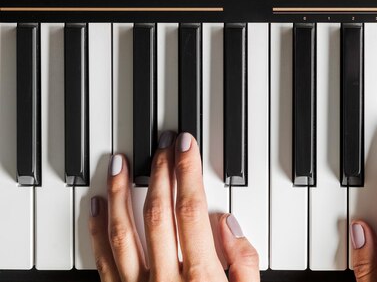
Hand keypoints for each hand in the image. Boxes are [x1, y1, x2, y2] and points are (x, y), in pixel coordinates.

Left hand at [89, 132, 259, 281]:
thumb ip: (243, 264)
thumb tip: (228, 224)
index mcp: (201, 278)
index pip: (191, 211)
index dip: (187, 172)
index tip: (185, 146)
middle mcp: (165, 280)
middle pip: (157, 213)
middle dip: (160, 172)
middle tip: (160, 145)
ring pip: (123, 231)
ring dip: (119, 192)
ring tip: (118, 163)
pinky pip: (102, 260)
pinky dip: (97, 229)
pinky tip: (96, 206)